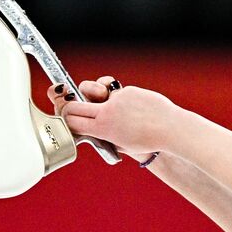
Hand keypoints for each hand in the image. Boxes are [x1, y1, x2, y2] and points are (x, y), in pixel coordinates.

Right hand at [45, 76, 176, 159]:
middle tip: (64, 100)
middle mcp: (106, 112)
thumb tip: (87, 121)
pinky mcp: (126, 91)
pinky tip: (126, 104)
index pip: (71, 120)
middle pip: (74, 104)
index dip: (64, 118)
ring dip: (91, 91)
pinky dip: (115, 96)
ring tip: (100, 96)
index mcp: (103, 130)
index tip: (62, 116)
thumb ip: (102, 132)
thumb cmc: (145, 141)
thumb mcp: (119, 143)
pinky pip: (112, 90)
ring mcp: (116, 99)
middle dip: (65, 102)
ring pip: (92, 88)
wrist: (168, 128)